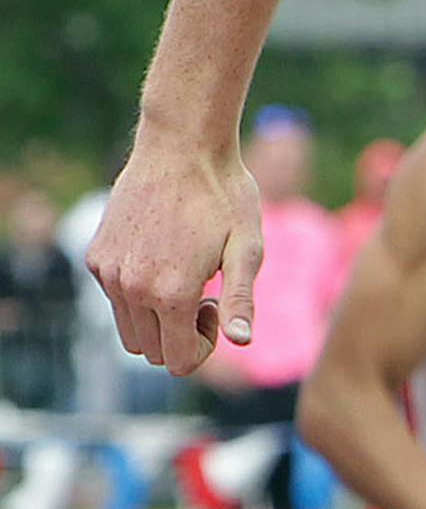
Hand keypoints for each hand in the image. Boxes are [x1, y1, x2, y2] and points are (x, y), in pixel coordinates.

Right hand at [87, 141, 262, 377]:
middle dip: (181, 336)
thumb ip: (241, 300)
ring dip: (157, 320)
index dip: (204, 346)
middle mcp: (131, 287)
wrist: (182, 146)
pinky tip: (161, 258)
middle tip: (204, 293)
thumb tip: (241, 341)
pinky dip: (136, 296)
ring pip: (129, 331)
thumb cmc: (225, 196)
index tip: (215, 307)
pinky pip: (115, 300)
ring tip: (182, 278)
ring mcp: (108, 271)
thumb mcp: (246, 249)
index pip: (178, 362)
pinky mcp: (96, 255)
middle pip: (152, 353)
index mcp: (170, 293)